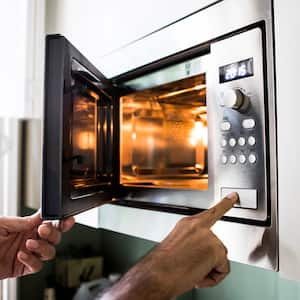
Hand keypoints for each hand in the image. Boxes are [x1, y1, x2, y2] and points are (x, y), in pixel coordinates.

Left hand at [0, 212, 74, 278]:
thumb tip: (41, 216)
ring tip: (29, 244)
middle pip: (54, 237)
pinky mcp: (22, 268)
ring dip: (43, 247)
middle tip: (43, 230)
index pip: (49, 222)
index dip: (61, 221)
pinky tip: (21, 255)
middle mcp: (30, 239)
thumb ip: (22, 221)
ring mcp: (28, 254)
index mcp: (26, 226)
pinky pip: (36, 266)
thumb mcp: (2, 224)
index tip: (66, 220)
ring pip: (49, 252)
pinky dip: (32, 261)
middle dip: (53, 233)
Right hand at [102, 192, 237, 299]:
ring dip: (208, 269)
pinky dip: (213, 277)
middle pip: (217, 245)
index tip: (234, 196)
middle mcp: (198, 226)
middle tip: (192, 266)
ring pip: (220, 258)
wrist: (156, 274)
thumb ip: (192, 243)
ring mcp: (208, 236)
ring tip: (191, 271)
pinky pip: (223, 269)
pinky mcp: (215, 248)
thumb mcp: (177, 247)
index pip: (211, 212)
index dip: (225, 204)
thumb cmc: (162, 264)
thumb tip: (201, 254)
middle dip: (209, 259)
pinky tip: (198, 275)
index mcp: (187, 224)